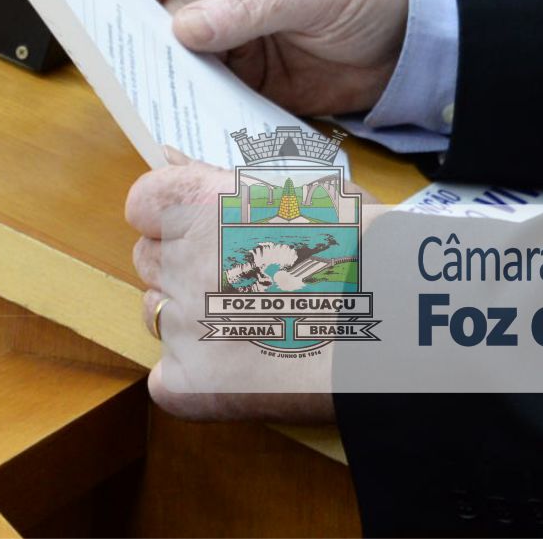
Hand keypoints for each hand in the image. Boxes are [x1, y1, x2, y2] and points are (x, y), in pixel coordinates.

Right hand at [125, 0, 409, 116]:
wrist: (415, 39)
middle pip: (165, 14)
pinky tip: (191, 121)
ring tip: (155, 102)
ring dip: (171, 78)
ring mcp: (236, 40)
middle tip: (130, 67)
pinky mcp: (251, 81)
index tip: (120, 12)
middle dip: (146, 39)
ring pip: (183, 59)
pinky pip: (213, 94)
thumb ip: (250, 7)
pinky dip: (200, 107)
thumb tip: (184, 29)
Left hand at [126, 158, 335, 424]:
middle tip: (243, 275)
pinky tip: (242, 366)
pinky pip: (166, 376)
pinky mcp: (187, 385)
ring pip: (156, 314)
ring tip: (250, 319)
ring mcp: (181, 329)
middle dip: (182, 263)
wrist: (399, 325)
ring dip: (189, 315)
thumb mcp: (301, 191)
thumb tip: (167, 157)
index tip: (199, 226)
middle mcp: (182, 263)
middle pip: (149, 258)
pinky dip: (194, 375)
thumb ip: (221, 177)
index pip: (144, 203)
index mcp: (201, 205)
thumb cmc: (360, 247)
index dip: (170, 215)